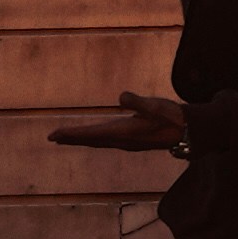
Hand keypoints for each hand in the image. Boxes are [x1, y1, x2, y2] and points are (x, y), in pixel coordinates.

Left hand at [49, 91, 189, 151]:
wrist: (186, 131)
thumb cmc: (170, 116)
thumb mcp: (154, 105)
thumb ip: (137, 102)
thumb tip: (121, 96)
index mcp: (124, 132)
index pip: (92, 134)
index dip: (73, 134)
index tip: (55, 135)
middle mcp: (122, 140)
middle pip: (91, 140)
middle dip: (71, 138)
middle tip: (51, 138)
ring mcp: (126, 142)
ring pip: (97, 142)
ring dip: (80, 139)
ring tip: (65, 138)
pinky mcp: (131, 139)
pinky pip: (105, 140)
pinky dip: (93, 138)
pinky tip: (91, 137)